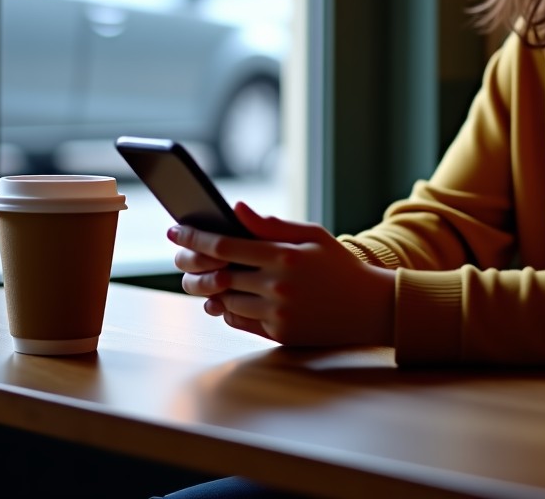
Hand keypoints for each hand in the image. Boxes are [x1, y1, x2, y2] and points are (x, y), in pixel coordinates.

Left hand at [169, 203, 395, 347]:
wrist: (369, 306)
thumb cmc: (339, 265)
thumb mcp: (312, 236)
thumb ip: (272, 224)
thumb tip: (237, 209)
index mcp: (284, 257)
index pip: (225, 245)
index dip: (195, 237)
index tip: (175, 229)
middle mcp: (277, 287)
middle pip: (218, 275)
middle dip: (193, 263)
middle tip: (180, 255)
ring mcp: (277, 314)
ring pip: (224, 301)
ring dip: (208, 288)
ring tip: (202, 275)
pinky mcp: (279, 334)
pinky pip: (238, 322)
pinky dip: (226, 309)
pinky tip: (224, 297)